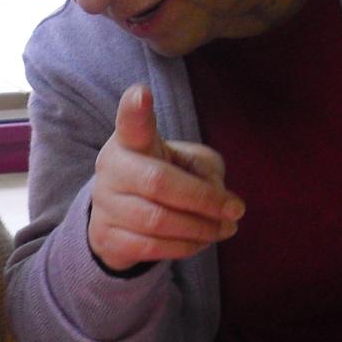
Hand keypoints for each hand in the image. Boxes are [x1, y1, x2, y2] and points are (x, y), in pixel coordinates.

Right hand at [87, 85, 244, 272]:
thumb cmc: (164, 178)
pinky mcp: (107, 237)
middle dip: (204, 199)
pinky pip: (152, 247)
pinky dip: (185, 247)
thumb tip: (218, 201)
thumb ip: (204, 171)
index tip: (141, 94)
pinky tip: (201, 241)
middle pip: (159, 182)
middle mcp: (112, 168)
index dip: (135, 109)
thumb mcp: (187, 163)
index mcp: (131, 140)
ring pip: (158, 220)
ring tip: (225, 229)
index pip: (131, 122)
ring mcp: (105, 205)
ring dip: (201, 228)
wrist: (121, 217)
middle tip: (236, 210)